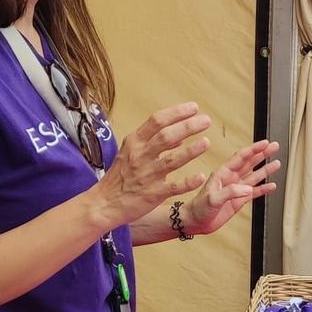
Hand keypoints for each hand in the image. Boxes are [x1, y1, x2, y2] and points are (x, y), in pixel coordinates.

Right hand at [95, 104, 212, 226]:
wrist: (104, 204)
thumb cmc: (119, 176)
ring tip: (206, 142)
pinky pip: (173, 187)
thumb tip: (180, 136)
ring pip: (172, 160)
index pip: (157, 121)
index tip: (194, 108)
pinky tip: (200, 177)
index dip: (177, 113)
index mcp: (134, 142)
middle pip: (166, 136)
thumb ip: (153, 142)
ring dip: (191, 151)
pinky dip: (187, 183)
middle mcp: (140, 156)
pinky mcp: (152, 194)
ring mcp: (146, 175)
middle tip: (206, 121)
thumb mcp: (130, 152)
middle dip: (188, 126)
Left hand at [180, 141, 280, 235]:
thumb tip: (248, 189)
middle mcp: (231, 178)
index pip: (241, 157)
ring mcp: (236, 189)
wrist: (195, 222)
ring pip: (254, 176)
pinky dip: (263, 189)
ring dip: (265, 169)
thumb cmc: (198, 208)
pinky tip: (271, 185)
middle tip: (274, 146)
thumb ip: (230, 193)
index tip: (265, 143)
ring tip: (277, 163)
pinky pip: (254, 192)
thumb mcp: (213, 199)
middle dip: (262, 154)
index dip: (254, 149)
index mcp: (223, 173)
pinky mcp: (239, 200)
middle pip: (250, 162)